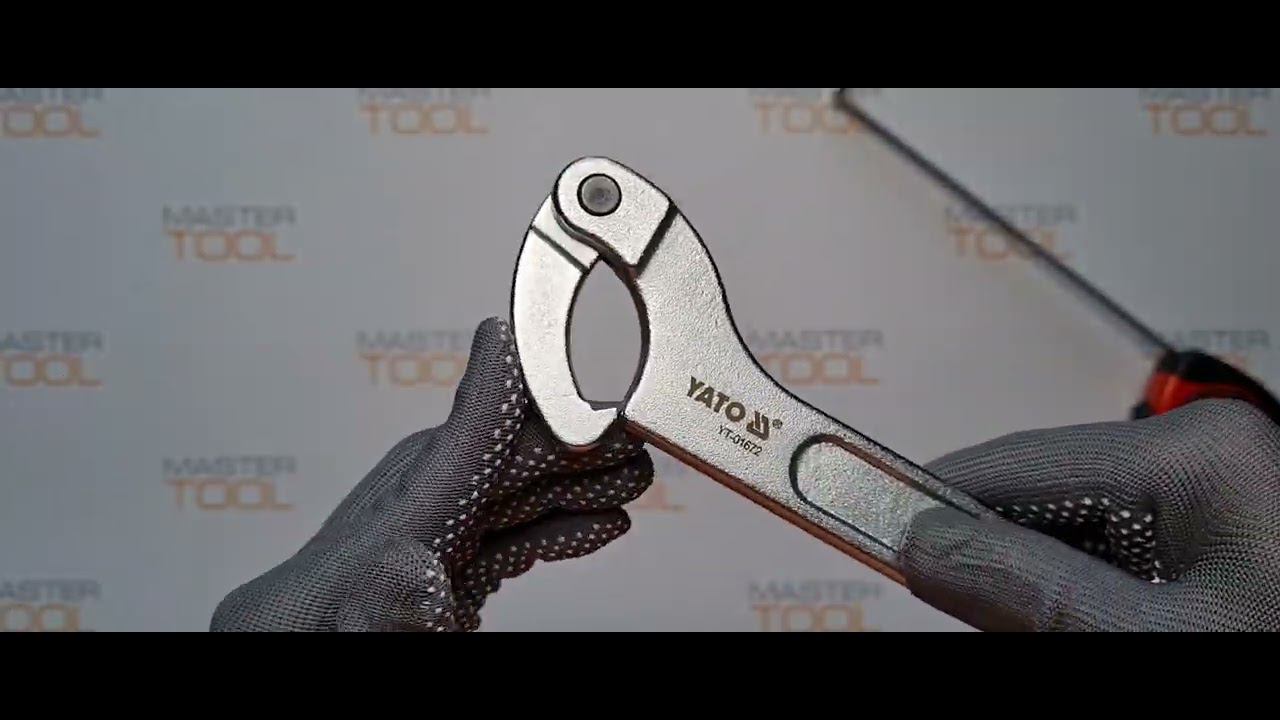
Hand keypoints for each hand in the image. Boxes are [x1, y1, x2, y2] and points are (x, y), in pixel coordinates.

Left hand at [210, 318, 652, 631]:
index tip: (540, 333)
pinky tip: (599, 525)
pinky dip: (564, 528)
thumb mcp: (369, 611)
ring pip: (527, 493)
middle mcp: (431, 500)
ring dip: (583, 486)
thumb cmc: (325, 621)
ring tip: (632, 481)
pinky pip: (521, 533)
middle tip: (638, 439)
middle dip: (583, 446)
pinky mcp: (453, 560)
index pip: (478, 424)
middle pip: (520, 456)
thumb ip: (402, 598)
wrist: (304, 642)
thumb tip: (427, 585)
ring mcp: (443, 528)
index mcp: (414, 499)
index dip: (515, 378)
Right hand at [900, 399, 1279, 630]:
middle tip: (941, 598)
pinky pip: (1117, 559)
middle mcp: (1206, 458)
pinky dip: (1080, 596)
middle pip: (1046, 500)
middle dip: (991, 554)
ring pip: (1077, 534)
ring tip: (1012, 620)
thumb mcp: (1145, 636)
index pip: (1022, 464)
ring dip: (1034, 581)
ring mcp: (1215, 502)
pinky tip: (1066, 622)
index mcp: (1197, 453)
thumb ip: (1034, 590)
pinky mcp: (1220, 545)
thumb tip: (928, 546)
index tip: (872, 523)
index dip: (936, 499)